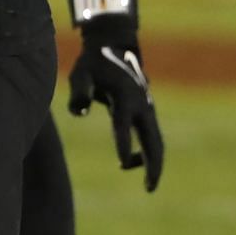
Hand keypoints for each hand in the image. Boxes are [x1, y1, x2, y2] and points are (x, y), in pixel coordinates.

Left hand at [67, 16, 163, 191]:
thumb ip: (78, 92)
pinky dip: (149, 152)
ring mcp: (148, 108)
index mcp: (124, 96)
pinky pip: (152, 136)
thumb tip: (79, 114)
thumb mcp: (81, 73)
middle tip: (149, 189)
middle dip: (153, 164)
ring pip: (157, 141)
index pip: (123, 125)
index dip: (124, 144)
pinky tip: (132, 162)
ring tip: (147, 185)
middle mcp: (141, 104)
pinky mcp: (147, 111)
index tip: (123, 163)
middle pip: (153, 140)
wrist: (114, 46)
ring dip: (154, 162)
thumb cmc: (93, 63)